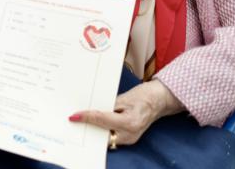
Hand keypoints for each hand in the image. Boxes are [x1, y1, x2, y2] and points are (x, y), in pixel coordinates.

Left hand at [68, 80, 183, 146]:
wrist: (159, 100)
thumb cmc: (144, 95)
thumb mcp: (124, 97)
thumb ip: (107, 106)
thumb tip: (91, 110)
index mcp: (130, 122)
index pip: (102, 120)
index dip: (87, 117)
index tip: (74, 116)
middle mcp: (130, 134)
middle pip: (102, 135)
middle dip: (89, 128)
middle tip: (76, 120)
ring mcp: (130, 139)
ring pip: (106, 138)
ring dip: (95, 130)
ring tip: (83, 121)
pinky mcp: (129, 138)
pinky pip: (111, 137)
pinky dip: (103, 130)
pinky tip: (95, 124)